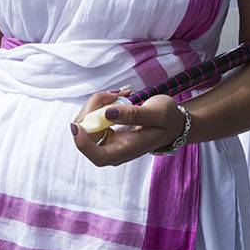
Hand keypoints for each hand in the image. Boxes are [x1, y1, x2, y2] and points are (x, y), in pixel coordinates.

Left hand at [70, 92, 184, 166]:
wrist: (172, 124)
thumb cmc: (168, 119)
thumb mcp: (157, 113)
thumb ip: (133, 114)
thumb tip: (107, 112)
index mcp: (126, 150)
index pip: (97, 156)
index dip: (83, 142)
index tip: (77, 125)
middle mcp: (113, 150)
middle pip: (87, 135)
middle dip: (92, 109)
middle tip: (115, 93)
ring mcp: (108, 142)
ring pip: (87, 124)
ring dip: (97, 104)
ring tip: (120, 94)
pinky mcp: (105, 132)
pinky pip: (93, 118)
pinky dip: (101, 104)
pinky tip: (117, 97)